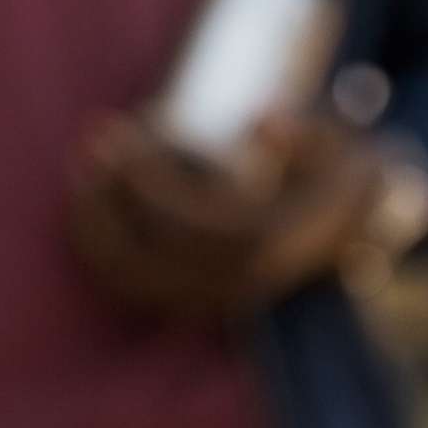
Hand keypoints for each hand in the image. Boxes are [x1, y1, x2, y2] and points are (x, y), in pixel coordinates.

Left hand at [69, 112, 395, 320]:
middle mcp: (234, 284)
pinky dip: (97, 245)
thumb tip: (261, 127)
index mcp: (270, 247)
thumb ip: (308, 136)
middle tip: (95, 139)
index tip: (126, 134)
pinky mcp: (185, 300)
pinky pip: (128, 282)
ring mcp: (206, 298)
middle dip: (114, 197)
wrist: (345, 235)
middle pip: (152, 253)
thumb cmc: (333, 177)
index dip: (151, 182)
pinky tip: (83, 198)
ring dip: (95, 221)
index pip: (194, 223)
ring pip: (132, 275)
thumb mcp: (343, 149)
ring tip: (82, 167)